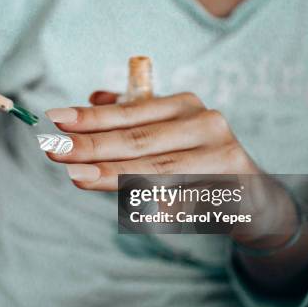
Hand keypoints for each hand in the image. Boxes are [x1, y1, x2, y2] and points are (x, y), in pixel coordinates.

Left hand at [45, 91, 258, 189]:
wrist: (254, 198)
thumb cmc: (197, 162)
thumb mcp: (167, 133)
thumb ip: (133, 117)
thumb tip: (94, 95)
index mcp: (183, 106)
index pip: (128, 112)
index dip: (90, 117)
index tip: (54, 119)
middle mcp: (204, 124)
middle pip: (137, 140)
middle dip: (91, 146)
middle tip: (53, 149)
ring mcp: (222, 156)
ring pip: (157, 171)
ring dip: (113, 175)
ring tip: (77, 176)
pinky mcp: (235, 189)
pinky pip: (184, 203)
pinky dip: (156, 207)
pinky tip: (131, 210)